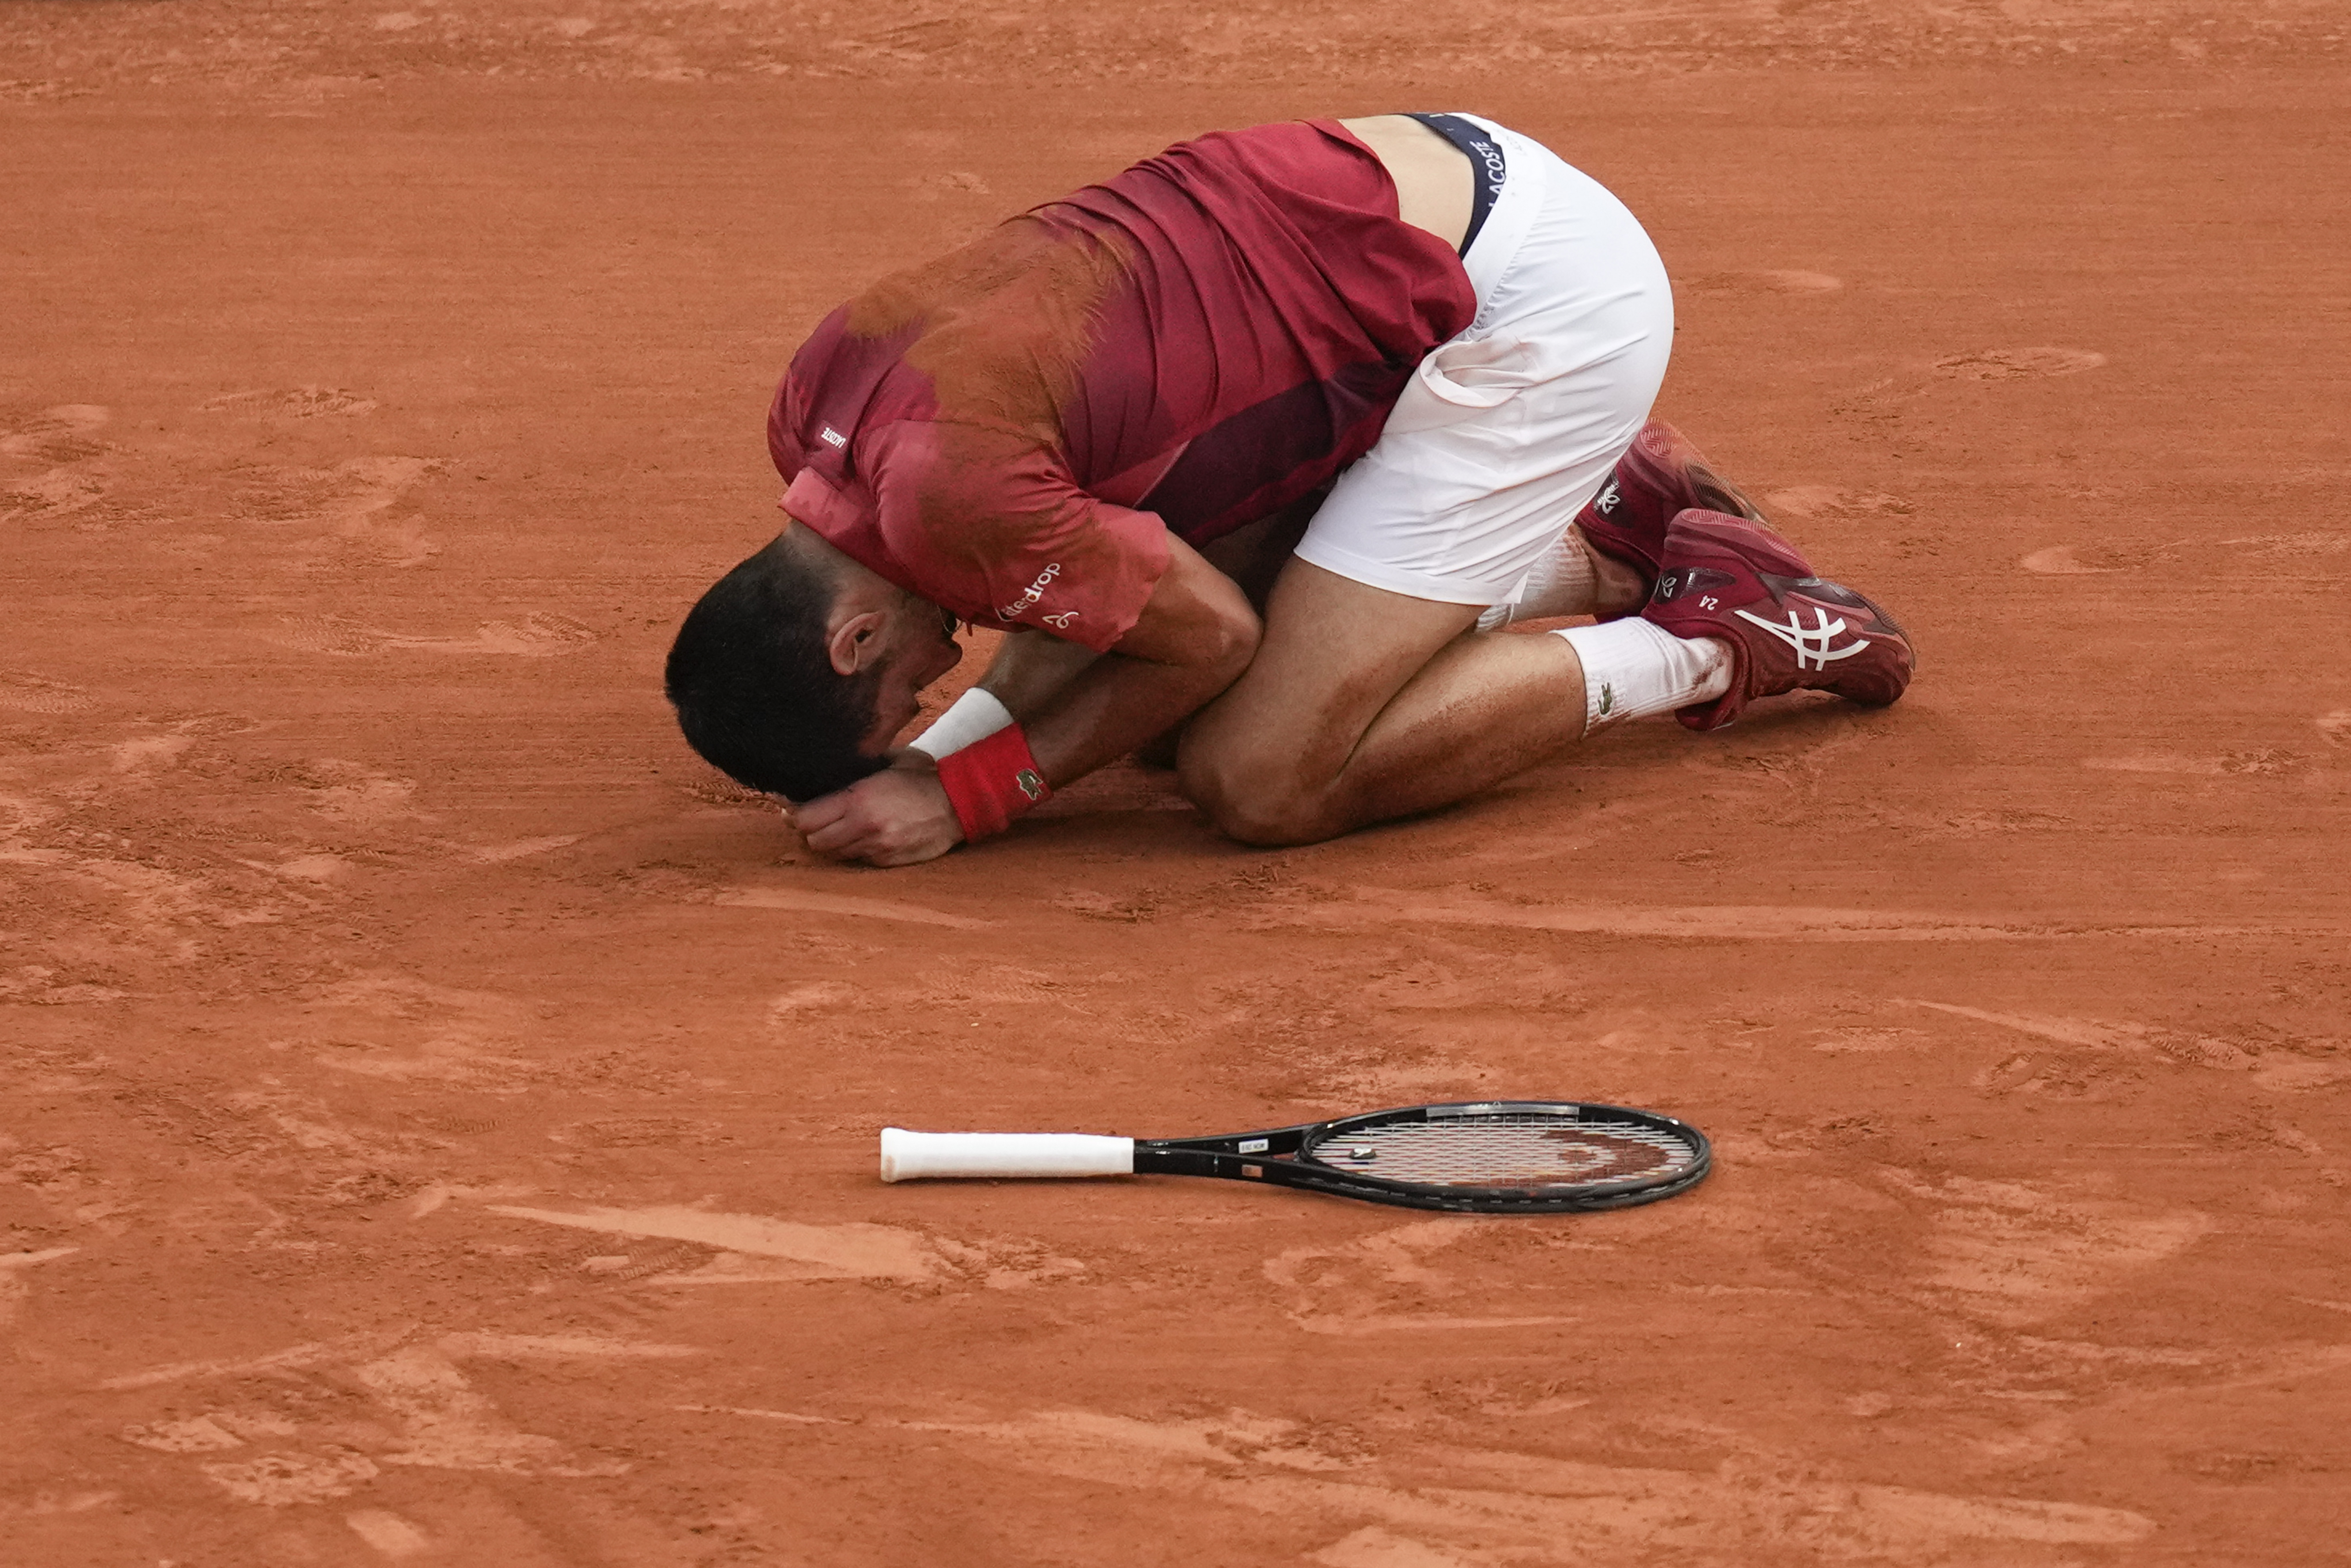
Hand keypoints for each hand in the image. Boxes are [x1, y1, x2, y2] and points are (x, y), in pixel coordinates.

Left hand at [792, 752, 964, 866]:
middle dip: (810, 830)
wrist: (961, 802)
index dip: (793, 814)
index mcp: (858, 798)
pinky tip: (866, 835)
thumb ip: (855, 768)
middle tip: (814, 819)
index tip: (789, 807)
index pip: (806, 818)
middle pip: (814, 841)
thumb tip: (826, 771)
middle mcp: (864, 826)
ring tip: (841, 827)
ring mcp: (877, 847)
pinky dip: (856, 849)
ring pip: (834, 854)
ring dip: (832, 842)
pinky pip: (858, 859)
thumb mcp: (887, 761)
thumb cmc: (923, 776)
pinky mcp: (889, 860)